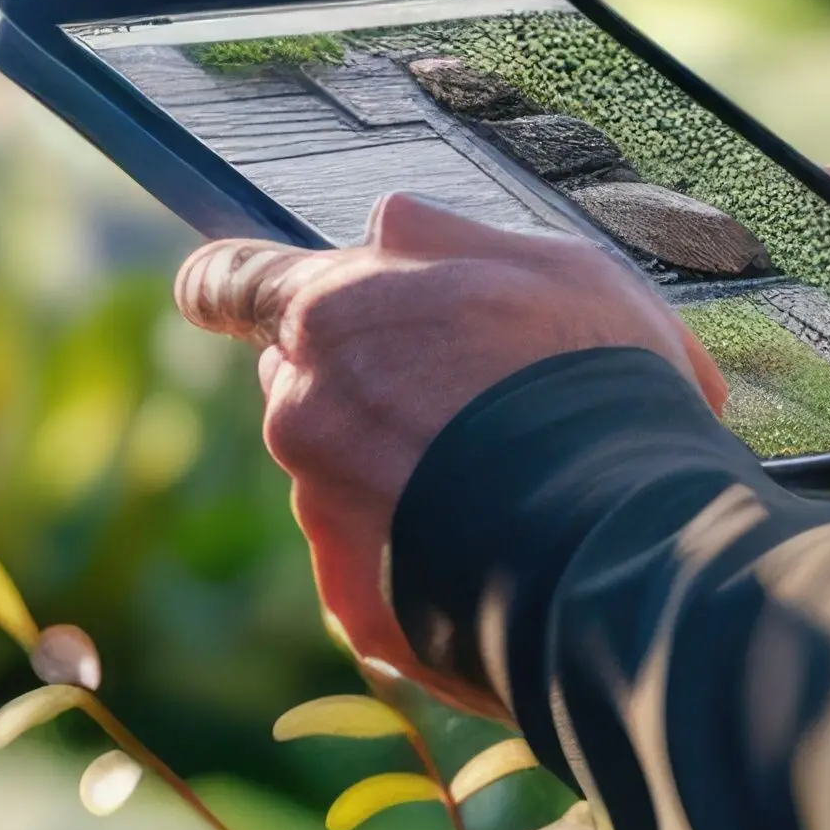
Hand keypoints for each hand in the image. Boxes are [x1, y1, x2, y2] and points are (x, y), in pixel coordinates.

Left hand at [175, 191, 727, 710]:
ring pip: (340, 480)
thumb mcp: (543, 261)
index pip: (233, 283)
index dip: (223, 288)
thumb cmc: (593, 381)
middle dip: (356, 391)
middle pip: (301, 387)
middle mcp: (303, 409)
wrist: (622, 536)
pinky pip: (372, 571)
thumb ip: (442, 241)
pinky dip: (415, 563)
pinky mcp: (353, 603)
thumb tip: (383, 226)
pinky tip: (492, 557)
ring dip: (399, 481)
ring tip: (507, 490)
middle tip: (461, 405)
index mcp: (333, 309)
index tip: (207, 295)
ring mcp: (322, 511)